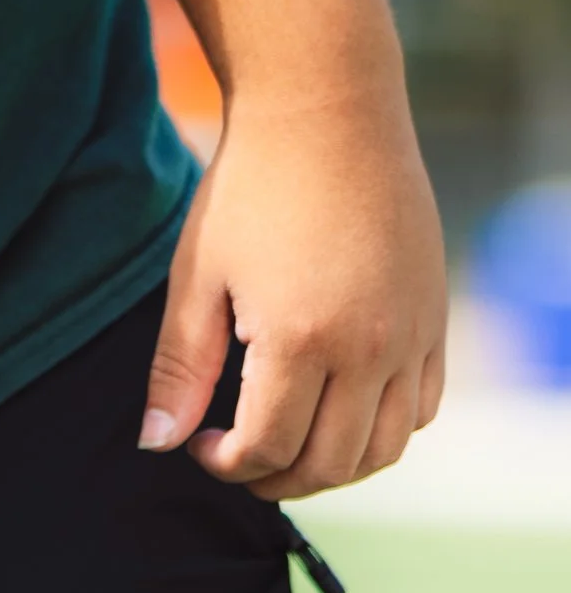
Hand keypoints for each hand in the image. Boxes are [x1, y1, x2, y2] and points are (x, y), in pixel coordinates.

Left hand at [138, 89, 447, 498]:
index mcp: (301, 340)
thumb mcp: (197, 277)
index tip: (200, 444)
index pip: (267, 449)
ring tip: (287, 446)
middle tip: (236, 458)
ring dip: (332, 467)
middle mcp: (369, 349)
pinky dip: (381, 430)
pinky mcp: (434, 320)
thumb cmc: (250, 188)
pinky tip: (338, 409)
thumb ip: (179, 369)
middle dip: (275, 478)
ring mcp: (411, 337)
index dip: (226, 465)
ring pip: (383, 449)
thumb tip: (157, 445)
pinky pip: (420, 408)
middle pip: (328, 463)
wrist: (328, 113)